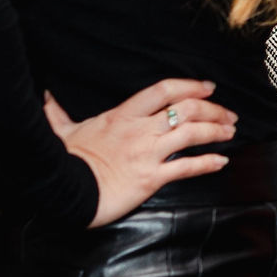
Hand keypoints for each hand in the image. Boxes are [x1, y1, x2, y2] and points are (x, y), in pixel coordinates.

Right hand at [43, 79, 237, 227]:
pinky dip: (207, 163)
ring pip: (191, 134)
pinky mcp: (151, 178)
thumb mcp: (62, 131)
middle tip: (228, 113)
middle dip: (213, 109)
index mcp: (123, 115)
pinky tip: (221, 160)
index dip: (190, 85)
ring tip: (230, 131)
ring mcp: (147, 153)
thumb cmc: (65, 161)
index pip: (163, 90)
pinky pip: (186, 168)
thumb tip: (46, 97)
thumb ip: (57, 113)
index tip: (208, 87)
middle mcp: (140, 130)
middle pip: (185, 109)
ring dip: (216, 130)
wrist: (64, 191)